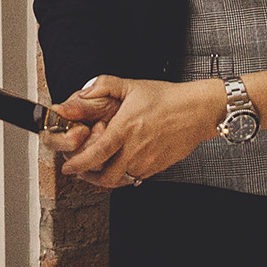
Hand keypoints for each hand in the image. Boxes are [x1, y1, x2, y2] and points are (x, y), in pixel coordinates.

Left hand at [55, 76, 225, 188]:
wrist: (198, 111)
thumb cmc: (167, 98)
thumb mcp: (132, 85)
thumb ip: (104, 85)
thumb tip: (82, 92)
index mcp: (126, 128)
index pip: (96, 153)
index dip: (78, 164)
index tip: (68, 167)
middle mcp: (135, 148)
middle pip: (106, 176)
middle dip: (89, 178)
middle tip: (80, 172)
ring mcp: (148, 161)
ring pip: (121, 180)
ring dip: (106, 178)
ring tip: (98, 171)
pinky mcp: (157, 167)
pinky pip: (135, 178)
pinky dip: (124, 176)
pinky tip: (120, 166)